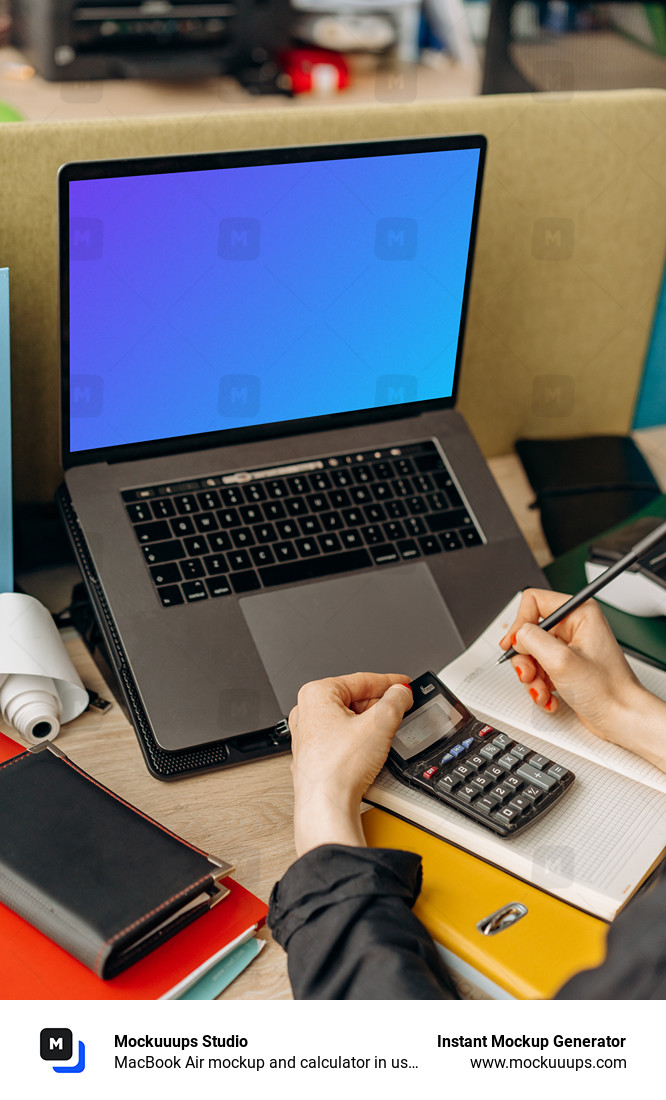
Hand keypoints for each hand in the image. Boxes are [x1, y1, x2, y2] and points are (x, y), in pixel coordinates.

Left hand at [288, 673, 412, 855]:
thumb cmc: (338, 768)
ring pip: (348, 719)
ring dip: (370, 724)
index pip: (361, 680)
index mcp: (316, 693)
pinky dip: (358, 740)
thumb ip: (396, 701)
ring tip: (385, 734)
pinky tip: (369, 750)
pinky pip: (341, 738)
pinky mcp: (314, 755)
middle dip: (379, 705)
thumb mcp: (379, 724)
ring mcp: (308, 734)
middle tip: (400, 710)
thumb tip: (401, 693)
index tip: (405, 685)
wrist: (326, 806)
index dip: (390, 682)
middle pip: (354, 699)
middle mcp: (306, 711)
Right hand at [499, 588, 665, 771]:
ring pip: (531, 654)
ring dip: (532, 677)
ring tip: (542, 692)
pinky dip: (539, 686)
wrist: (622, 718)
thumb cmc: (607, 690)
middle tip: (529, 674)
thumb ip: (531, 639)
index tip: (515, 645)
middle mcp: (575, 627)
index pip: (534, 601)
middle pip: (529, 632)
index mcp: (580, 613)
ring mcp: (570, 648)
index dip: (520, 623)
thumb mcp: (561, 660)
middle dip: (525, 658)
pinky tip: (549, 697)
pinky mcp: (566, 667)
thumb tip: (516, 636)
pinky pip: (539, 670)